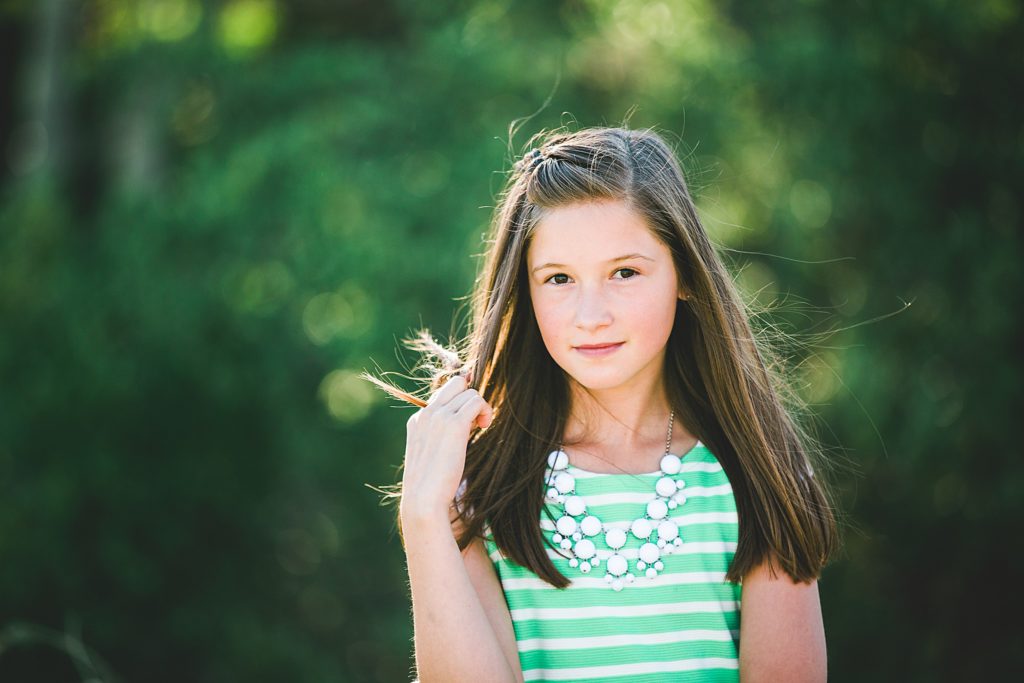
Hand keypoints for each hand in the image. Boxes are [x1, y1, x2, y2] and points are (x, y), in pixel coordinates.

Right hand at [399, 371, 492, 521]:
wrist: (423, 500)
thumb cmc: (431, 486)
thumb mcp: (432, 456)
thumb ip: (444, 437)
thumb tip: (468, 425)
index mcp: (418, 420)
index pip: (444, 396)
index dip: (460, 405)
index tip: (469, 423)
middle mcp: (426, 413)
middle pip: (456, 383)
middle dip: (470, 397)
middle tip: (476, 421)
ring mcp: (438, 416)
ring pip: (469, 391)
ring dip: (481, 406)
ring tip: (481, 427)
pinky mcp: (454, 424)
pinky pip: (476, 401)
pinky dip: (485, 410)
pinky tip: (484, 427)